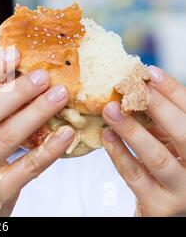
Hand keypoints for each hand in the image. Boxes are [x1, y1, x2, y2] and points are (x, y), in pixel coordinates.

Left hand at [101, 66, 185, 216]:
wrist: (164, 211)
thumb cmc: (165, 169)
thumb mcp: (169, 141)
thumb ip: (160, 119)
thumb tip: (137, 83)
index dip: (173, 91)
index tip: (150, 72)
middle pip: (184, 134)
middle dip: (158, 107)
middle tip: (132, 87)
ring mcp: (182, 191)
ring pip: (157, 157)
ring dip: (131, 130)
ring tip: (110, 110)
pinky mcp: (159, 206)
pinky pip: (135, 176)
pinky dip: (119, 153)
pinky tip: (106, 135)